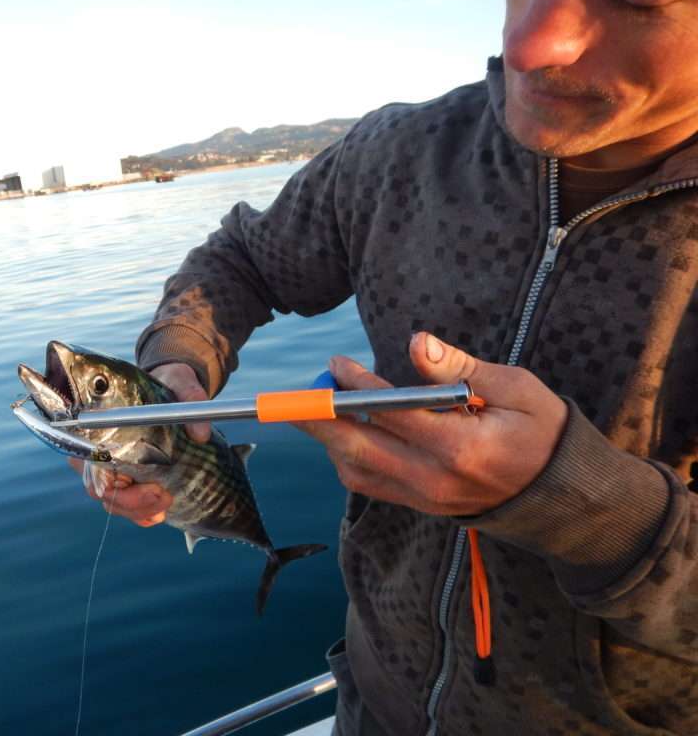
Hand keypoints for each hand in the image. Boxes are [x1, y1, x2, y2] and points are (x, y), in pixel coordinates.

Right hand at [71, 361, 209, 525]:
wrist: (176, 391)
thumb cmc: (169, 385)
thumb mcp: (181, 384)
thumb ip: (190, 397)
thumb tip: (201, 433)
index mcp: (102, 425)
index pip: (93, 463)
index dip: (114, 484)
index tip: (149, 487)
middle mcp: (100, 449)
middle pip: (101, 490)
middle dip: (132, 502)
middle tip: (164, 496)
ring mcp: (113, 468)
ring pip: (114, 503)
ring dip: (140, 510)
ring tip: (166, 503)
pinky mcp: (129, 480)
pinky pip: (127, 507)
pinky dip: (142, 514)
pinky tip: (159, 513)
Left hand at [293, 332, 568, 516]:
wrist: (563, 497)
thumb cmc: (543, 431)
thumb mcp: (516, 389)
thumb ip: (460, 369)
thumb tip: (416, 344)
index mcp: (461, 447)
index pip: (392, 413)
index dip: (357, 387)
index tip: (337, 363)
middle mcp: (435, 479)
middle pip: (357, 448)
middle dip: (316, 420)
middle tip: (287, 397)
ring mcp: (425, 498)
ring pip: (356, 470)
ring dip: (329, 438)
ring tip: (319, 405)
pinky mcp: (421, 507)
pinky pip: (369, 484)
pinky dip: (347, 457)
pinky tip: (344, 431)